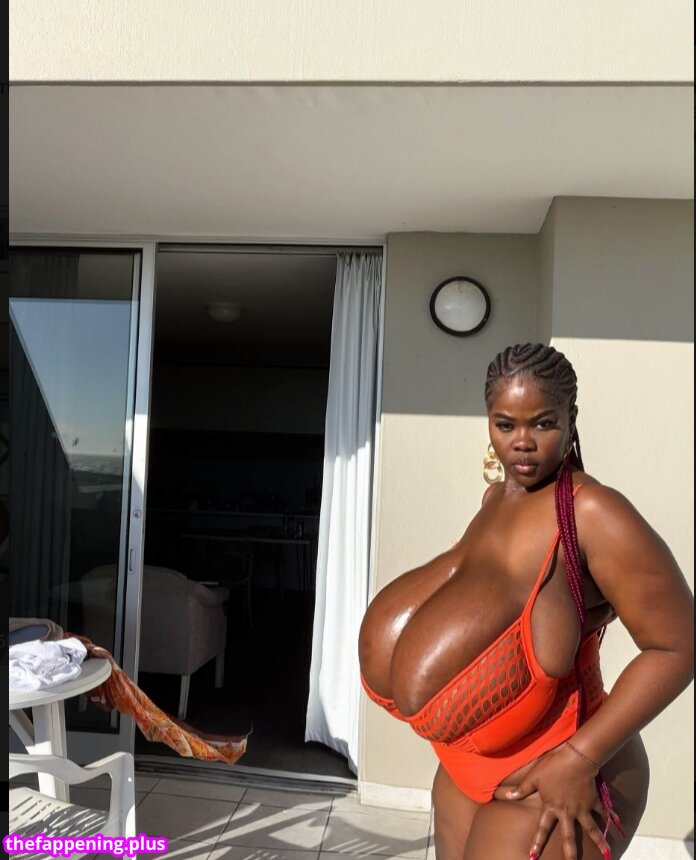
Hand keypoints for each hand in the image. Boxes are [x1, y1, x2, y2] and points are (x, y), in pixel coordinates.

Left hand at [504, 744, 611, 859]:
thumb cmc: (552, 766)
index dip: (537, 842)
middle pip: (569, 836)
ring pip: (591, 829)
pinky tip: (619, 822)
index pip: (542, 828)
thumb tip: (507, 797)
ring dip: (599, 842)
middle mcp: (568, 812)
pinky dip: (611, 817)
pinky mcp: (593, 800)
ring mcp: (582, 808)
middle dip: (570, 853)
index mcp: (551, 807)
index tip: (533, 857)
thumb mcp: (534, 776)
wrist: (575, 759)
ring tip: (607, 855)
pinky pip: (603, 811)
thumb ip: (522, 789)